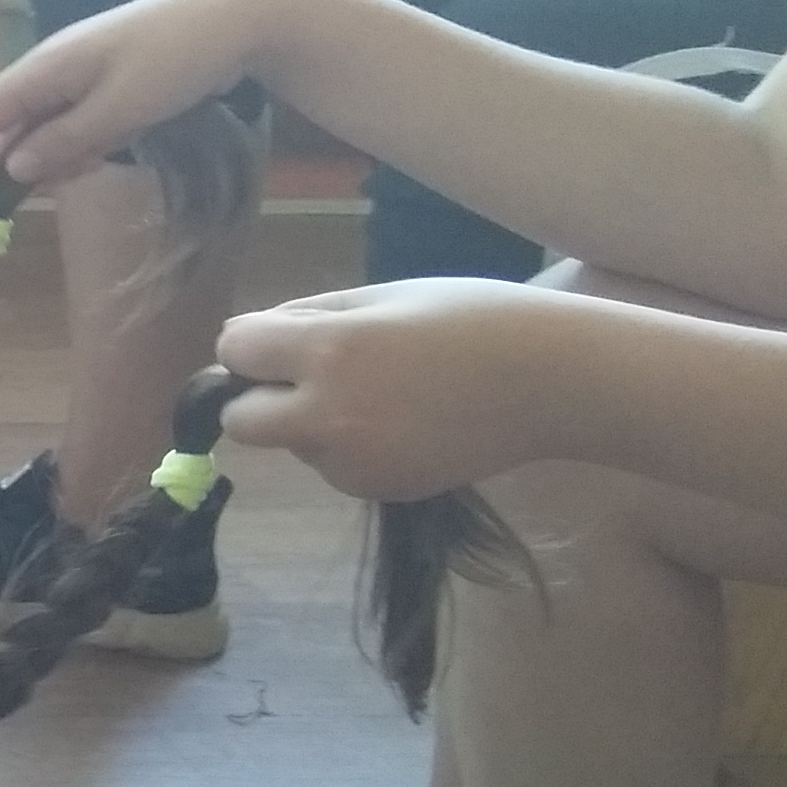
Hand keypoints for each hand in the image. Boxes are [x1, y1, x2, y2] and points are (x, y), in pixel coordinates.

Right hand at [0, 0, 276, 208]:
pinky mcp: (107, 74)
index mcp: (44, 67)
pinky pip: (72, 115)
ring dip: (49, 156)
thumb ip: (65, 140)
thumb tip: (13, 169)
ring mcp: (79, 69)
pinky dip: (77, 141)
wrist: (240, 15)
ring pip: (40, 122)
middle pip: (4, 121)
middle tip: (31, 209)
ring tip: (83, 174)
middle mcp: (51, 66)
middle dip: (6, 168)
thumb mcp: (122, 109)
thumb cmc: (178, 60)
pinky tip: (107, 150)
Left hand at [215, 279, 569, 497]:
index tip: (275, 342)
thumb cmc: (475, 319)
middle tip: (304, 379)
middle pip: (240, 421)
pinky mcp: (377, 490)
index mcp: (329, 351)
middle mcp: (328, 414)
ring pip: (292, 445)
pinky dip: (348, 448)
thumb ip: (311, 316)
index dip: (250, 346)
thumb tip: (252, 338)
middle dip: (257, 398)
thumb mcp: (386, 295)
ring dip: (310, 423)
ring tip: (383, 395)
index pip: (233, 351)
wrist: (552, 382)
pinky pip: (334, 466)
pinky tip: (404, 424)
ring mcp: (352, 462)